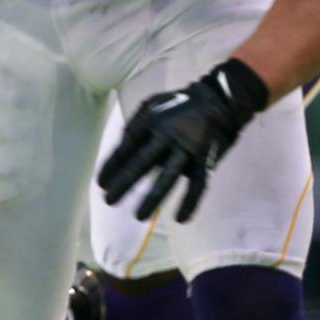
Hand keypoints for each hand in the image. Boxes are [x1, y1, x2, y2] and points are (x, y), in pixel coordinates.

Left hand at [97, 63, 270, 221]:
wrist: (218, 101)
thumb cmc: (177, 105)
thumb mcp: (151, 105)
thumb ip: (135, 125)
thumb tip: (120, 148)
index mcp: (150, 122)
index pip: (126, 147)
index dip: (112, 166)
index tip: (101, 184)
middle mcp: (167, 136)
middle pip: (142, 164)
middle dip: (124, 184)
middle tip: (109, 201)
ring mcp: (188, 149)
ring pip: (168, 178)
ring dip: (152, 199)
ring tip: (139, 216)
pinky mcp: (205, 160)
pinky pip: (198, 185)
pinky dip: (191, 202)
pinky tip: (181, 218)